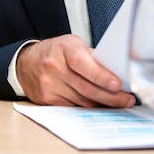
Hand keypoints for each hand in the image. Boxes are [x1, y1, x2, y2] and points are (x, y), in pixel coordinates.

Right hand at [15, 35, 134, 106]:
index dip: (101, 76)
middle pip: (86, 88)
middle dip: (111, 97)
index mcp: (64, 48)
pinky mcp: (46, 100)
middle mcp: (53, 66)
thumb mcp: (72, 45)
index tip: (118, 85)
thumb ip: (92, 58)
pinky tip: (97, 105)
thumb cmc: (56, 52)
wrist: (26, 62)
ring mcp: (48, 84)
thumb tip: (118, 75)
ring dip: (102, 104)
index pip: (83, 63)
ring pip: (82, 101)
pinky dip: (87, 108)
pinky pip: (73, 108)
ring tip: (118, 104)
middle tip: (127, 100)